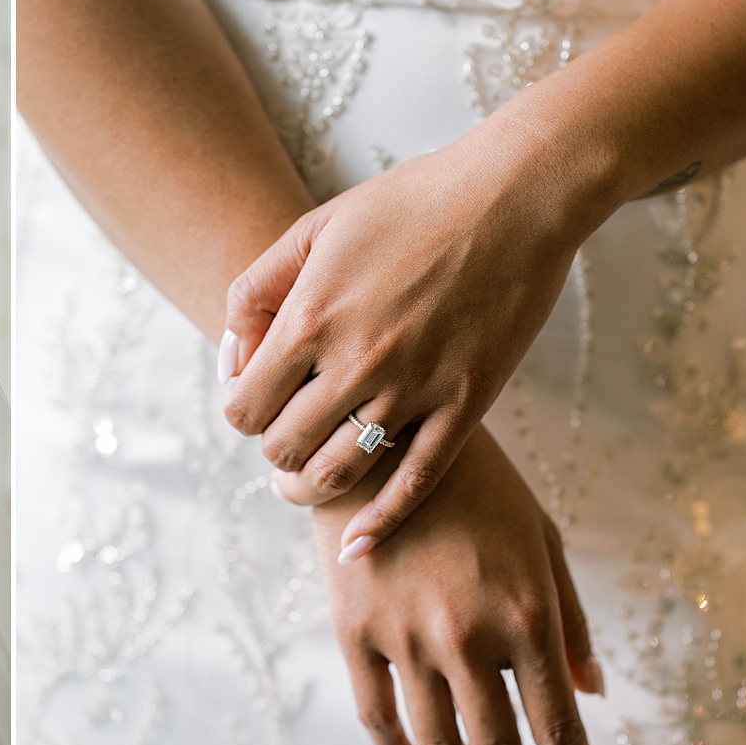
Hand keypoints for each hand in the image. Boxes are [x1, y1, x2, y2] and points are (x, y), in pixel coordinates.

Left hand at [222, 121, 595, 553]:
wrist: (513, 198)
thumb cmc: (408, 204)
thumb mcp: (313, 228)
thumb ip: (257, 291)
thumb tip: (232, 356)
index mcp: (310, 318)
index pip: (243, 408)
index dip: (241, 412)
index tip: (257, 401)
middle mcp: (356, 362)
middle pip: (282, 449)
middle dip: (272, 451)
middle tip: (284, 436)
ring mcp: (414, 389)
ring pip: (336, 475)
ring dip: (308, 488)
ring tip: (304, 482)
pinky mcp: (465, 405)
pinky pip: (414, 483)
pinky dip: (378, 523)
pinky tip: (355, 546)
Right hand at [288, 424, 605, 744]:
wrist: (381, 440)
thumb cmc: (476, 485)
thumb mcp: (540, 539)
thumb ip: (568, 619)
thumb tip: (590, 690)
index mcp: (526, 614)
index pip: (559, 727)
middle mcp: (467, 636)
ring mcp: (406, 638)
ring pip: (438, 742)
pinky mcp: (355, 630)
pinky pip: (376, 714)